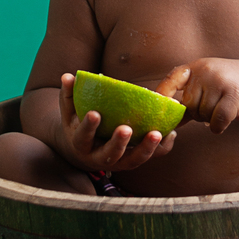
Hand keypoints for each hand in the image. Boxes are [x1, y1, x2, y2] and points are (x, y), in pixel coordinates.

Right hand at [55, 74, 177, 173]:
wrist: (85, 150)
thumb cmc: (77, 124)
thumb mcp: (69, 112)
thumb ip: (68, 95)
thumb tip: (68, 76)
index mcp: (81, 145)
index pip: (83, 137)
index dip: (88, 127)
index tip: (95, 114)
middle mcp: (100, 158)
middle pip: (110, 155)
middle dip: (119, 143)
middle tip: (126, 129)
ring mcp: (119, 162)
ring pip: (133, 160)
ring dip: (145, 148)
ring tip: (156, 133)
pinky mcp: (134, 160)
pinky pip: (151, 157)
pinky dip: (162, 148)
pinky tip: (170, 133)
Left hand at [157, 58, 238, 134]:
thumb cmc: (225, 86)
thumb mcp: (204, 85)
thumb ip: (187, 100)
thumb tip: (166, 122)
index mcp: (195, 68)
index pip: (171, 80)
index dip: (163, 94)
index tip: (160, 108)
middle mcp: (206, 71)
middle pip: (189, 105)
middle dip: (197, 114)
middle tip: (210, 108)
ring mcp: (220, 81)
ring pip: (203, 114)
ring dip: (210, 119)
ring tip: (220, 109)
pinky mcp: (234, 94)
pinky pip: (217, 120)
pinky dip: (218, 126)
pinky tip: (223, 121)